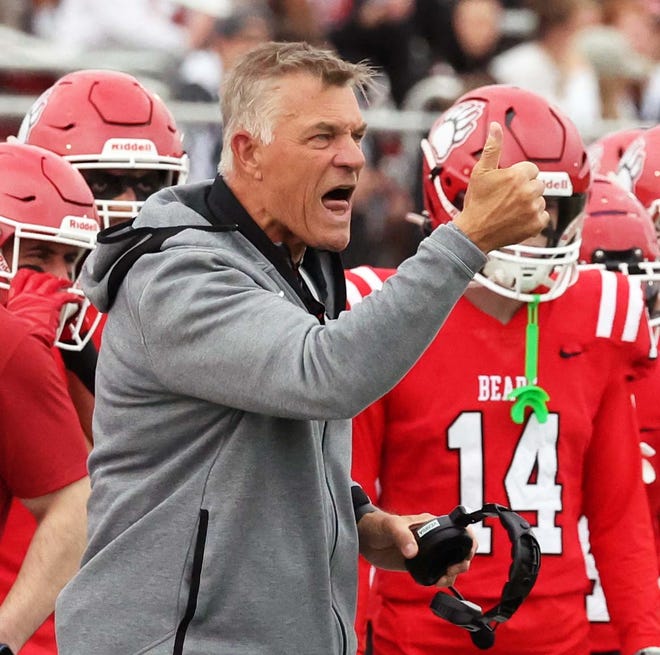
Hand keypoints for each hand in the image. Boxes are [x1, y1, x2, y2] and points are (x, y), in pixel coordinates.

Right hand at [6, 268, 81, 346]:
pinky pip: (66, 296)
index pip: (21, 278)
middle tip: (53, 280)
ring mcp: (40, 297)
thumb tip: (24, 314)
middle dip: (47, 277)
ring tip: (67, 283)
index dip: (29, 274)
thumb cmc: (19, 335)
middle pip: (38, 277)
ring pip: (53, 282)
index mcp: (17, 298)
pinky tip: (78, 299)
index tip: (34, 275)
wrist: (23, 339)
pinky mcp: (52, 303)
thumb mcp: (15, 319)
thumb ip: (21, 312)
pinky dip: (74, 297)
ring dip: (61, 281)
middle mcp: (28, 294)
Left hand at [358, 510, 476, 586]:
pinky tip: (435, 582)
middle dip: (462, 561)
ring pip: (451, 564)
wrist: (364, 538)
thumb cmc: (377, 524)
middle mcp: (433, 537)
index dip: (469, 540)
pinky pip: (437, 573)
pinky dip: (442, 580)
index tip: (467, 552)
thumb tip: (413, 552)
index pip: (459, 529)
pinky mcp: (418, 564)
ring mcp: (427, 551)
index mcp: (430, 524)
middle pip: (459, 550)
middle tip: (452, 570)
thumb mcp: (390, 526)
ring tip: (442, 579)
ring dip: (453, 574)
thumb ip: (402, 537)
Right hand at [454, 121, 548, 252]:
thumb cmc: (476, 202)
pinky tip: (517, 220)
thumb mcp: (480, 172)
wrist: (473, 233)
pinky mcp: (536, 225)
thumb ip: (492, 148)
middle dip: (525, 189)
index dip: (518, 177)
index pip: (531, 169)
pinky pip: (543, 217)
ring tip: (510, 210)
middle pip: (538, 184)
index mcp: (517, 175)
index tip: (506, 186)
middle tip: (507, 199)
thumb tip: (496, 126)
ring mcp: (533, 209)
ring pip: (540, 200)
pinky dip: (533, 219)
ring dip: (529, 204)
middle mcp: (528, 191)